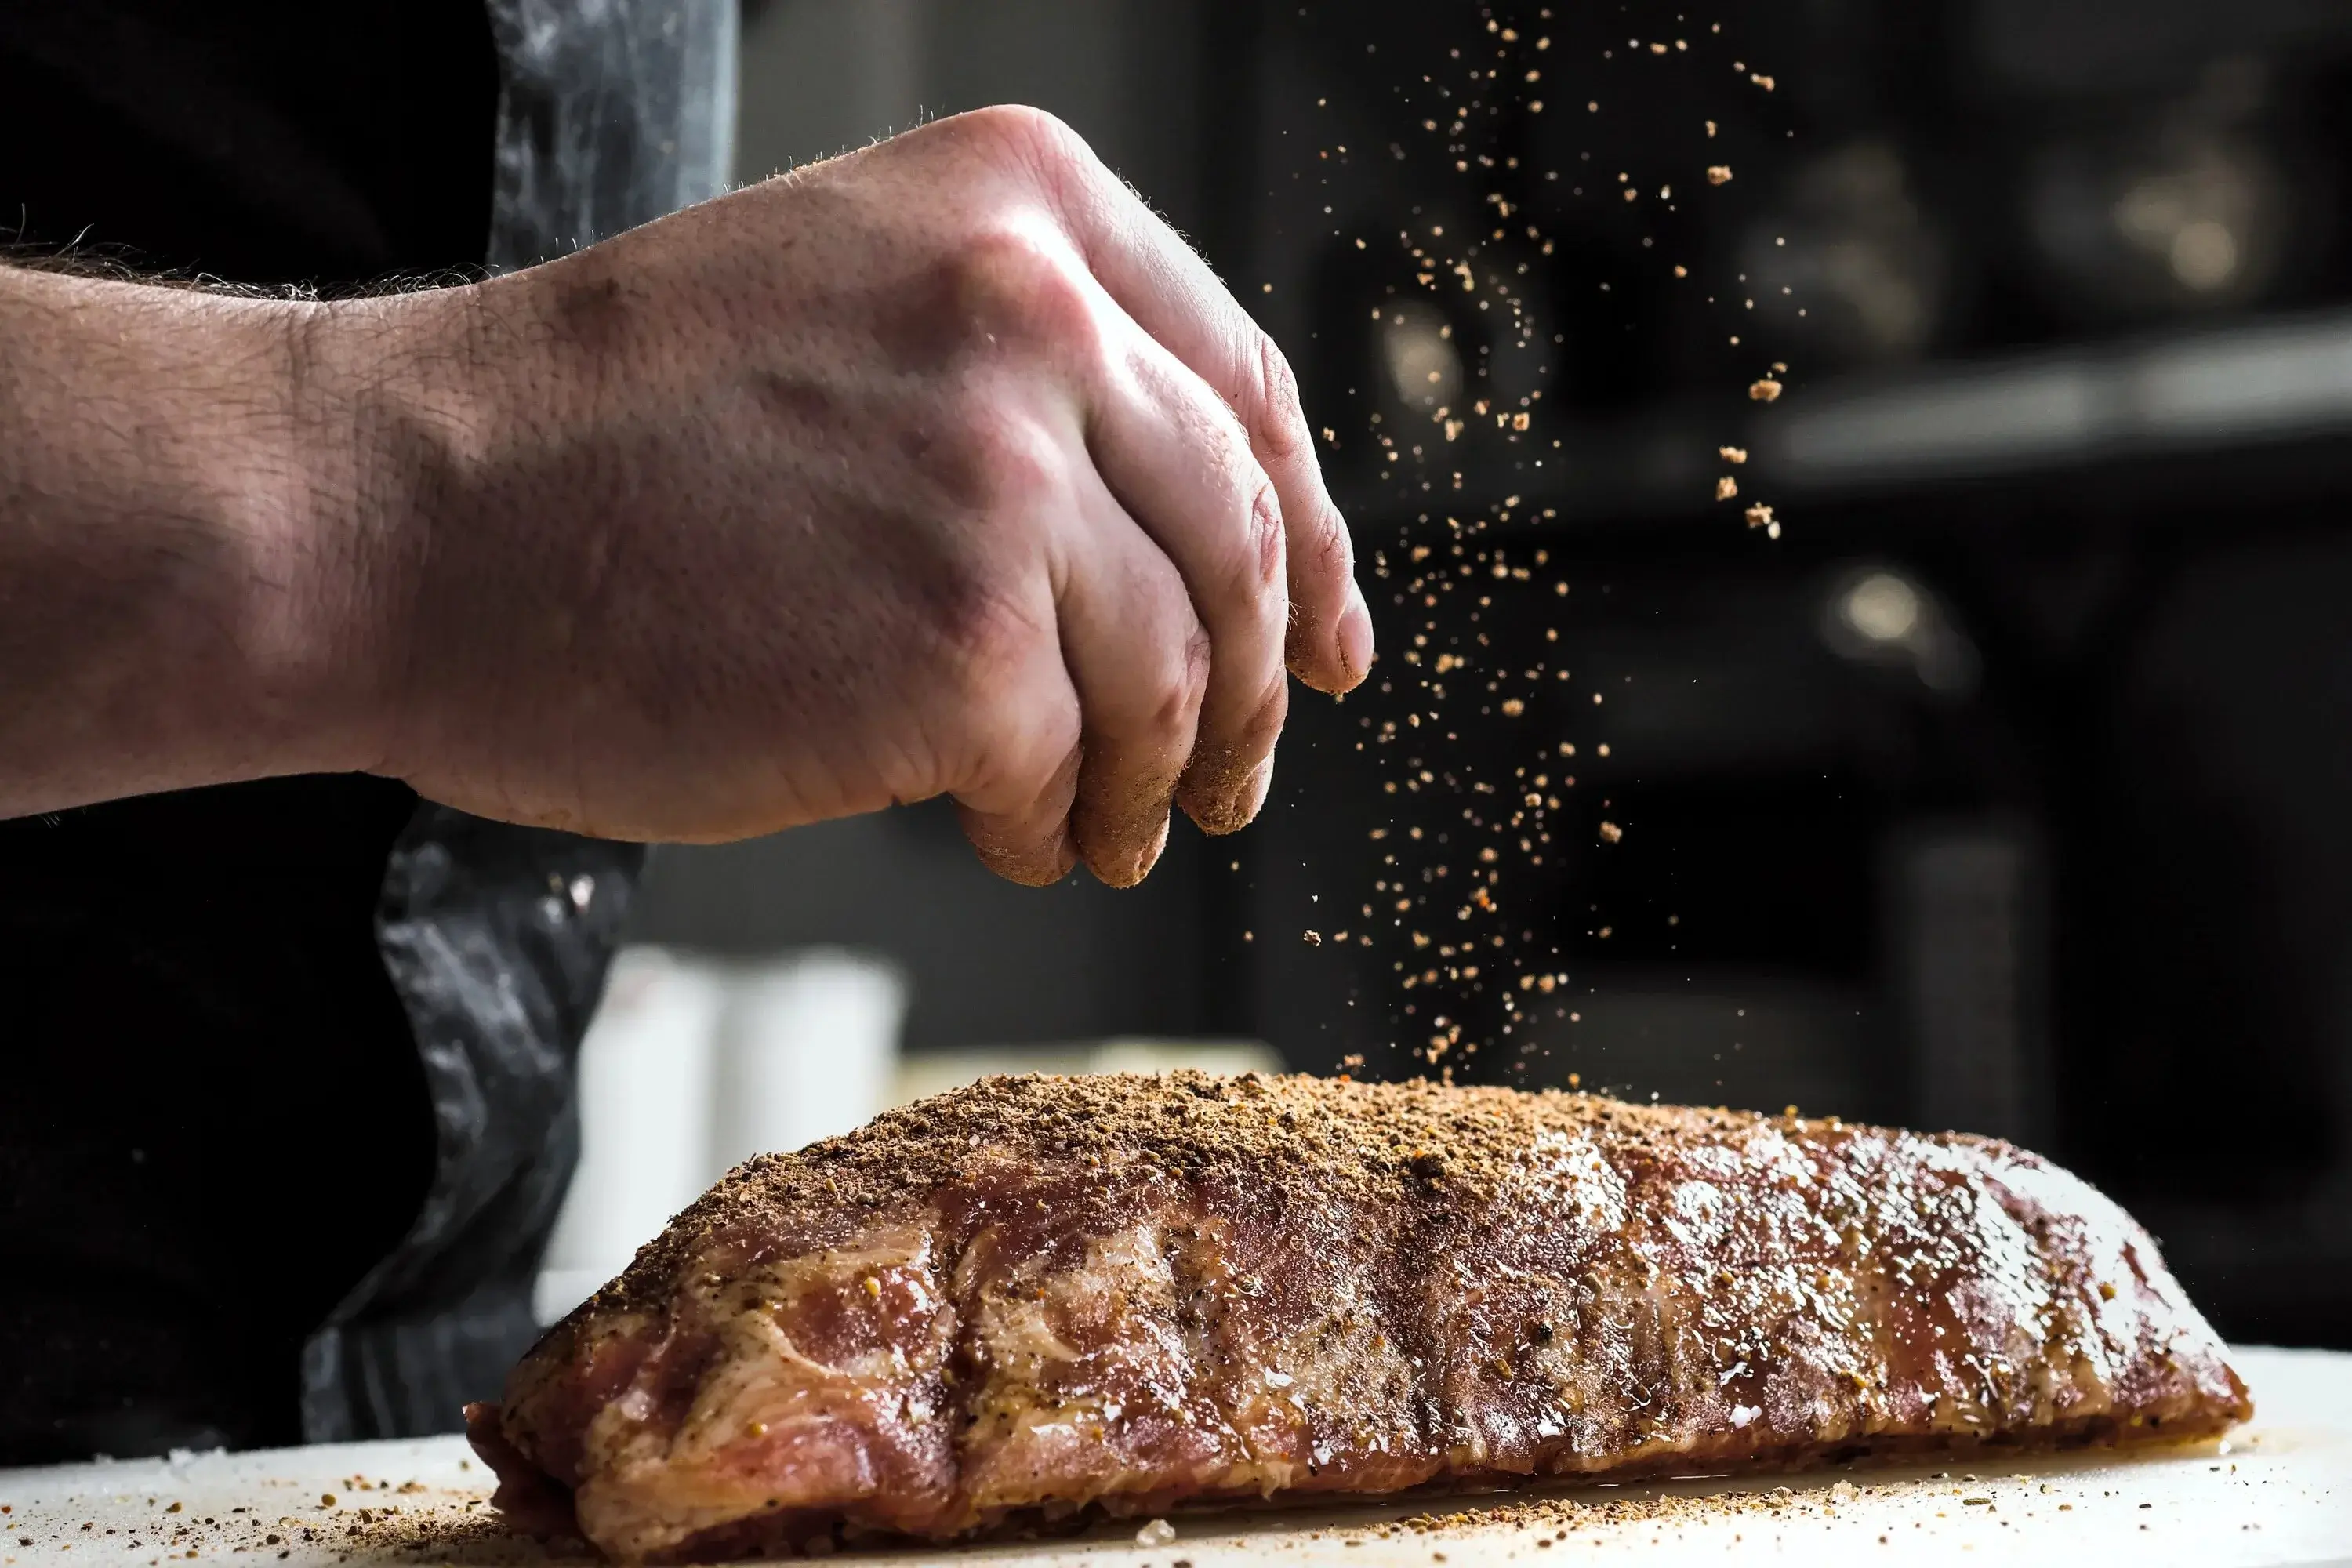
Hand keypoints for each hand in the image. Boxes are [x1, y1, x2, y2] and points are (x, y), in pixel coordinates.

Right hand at [338, 105, 1371, 885]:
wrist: (398, 517)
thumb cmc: (592, 439)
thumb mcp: (845, 306)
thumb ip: (1022, 376)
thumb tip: (1179, 536)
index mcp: (1020, 202)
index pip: (1245, 390)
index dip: (1314, 534)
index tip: (1333, 641)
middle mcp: (1036, 312)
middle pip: (1243, 540)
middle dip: (1262, 685)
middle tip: (1242, 772)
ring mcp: (1007, 479)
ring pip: (1181, 671)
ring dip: (1166, 777)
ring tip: (1112, 833)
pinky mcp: (961, 648)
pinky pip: (1075, 764)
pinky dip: (1059, 821)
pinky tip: (1017, 838)